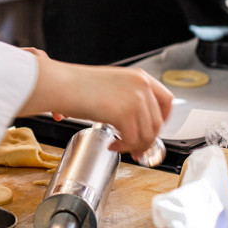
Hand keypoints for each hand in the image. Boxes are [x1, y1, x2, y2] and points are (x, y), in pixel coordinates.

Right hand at [19, 50, 173, 159]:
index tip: (154, 131)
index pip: (167, 101)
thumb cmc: (77, 85)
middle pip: (158, 123)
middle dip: (148, 140)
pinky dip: (123, 148)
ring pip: (147, 135)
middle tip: (136, 150)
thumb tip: (138, 124)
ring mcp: (134, 99)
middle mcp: (141, 86)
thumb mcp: (112, 85)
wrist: (61, 84)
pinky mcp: (124, 113)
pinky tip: (111, 145)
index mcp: (140, 77)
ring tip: (119, 146)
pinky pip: (132, 140)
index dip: (163, 121)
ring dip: (134, 146)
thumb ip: (128, 99)